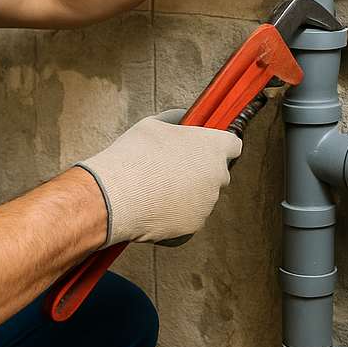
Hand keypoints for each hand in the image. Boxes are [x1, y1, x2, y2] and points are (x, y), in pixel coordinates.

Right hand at [74, 110, 242, 246]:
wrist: (114, 197)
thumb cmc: (133, 156)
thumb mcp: (154, 125)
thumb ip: (177, 121)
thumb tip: (184, 119)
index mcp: (213, 148)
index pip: (233, 144)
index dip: (219, 145)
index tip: (206, 147)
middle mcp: (217, 177)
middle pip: (217, 173)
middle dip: (201, 171)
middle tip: (173, 168)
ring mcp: (207, 205)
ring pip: (201, 197)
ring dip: (186, 193)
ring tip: (154, 188)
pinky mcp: (193, 227)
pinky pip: (188, 218)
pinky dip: (174, 214)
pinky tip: (152, 207)